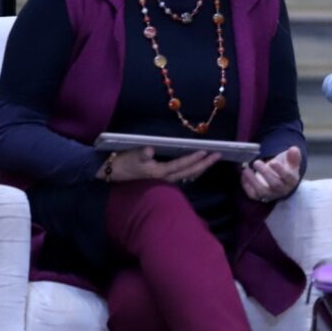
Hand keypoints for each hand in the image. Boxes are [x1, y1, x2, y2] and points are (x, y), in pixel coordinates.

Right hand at [97, 147, 219, 183]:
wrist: (112, 173)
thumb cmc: (123, 163)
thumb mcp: (131, 157)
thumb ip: (141, 154)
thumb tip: (150, 150)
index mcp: (159, 172)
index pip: (181, 165)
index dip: (194, 158)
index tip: (207, 152)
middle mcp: (165, 178)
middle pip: (190, 172)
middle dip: (205, 164)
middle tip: (219, 155)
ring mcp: (165, 180)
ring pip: (188, 175)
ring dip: (201, 168)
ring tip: (213, 160)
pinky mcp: (163, 179)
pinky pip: (183, 175)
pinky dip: (193, 170)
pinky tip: (198, 166)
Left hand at [241, 146, 301, 202]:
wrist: (280, 181)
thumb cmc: (286, 168)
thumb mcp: (291, 160)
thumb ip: (293, 155)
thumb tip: (293, 149)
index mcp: (291, 180)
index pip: (287, 177)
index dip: (279, 170)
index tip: (272, 162)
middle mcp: (282, 190)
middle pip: (274, 184)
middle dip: (265, 173)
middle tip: (256, 162)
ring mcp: (270, 195)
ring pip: (262, 191)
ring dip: (253, 181)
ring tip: (246, 170)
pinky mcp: (260, 197)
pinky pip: (252, 194)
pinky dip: (246, 186)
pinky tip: (244, 175)